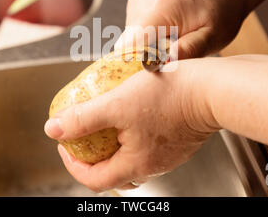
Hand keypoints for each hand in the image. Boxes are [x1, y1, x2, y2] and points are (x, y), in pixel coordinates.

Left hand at [44, 60, 219, 191]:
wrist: (213, 89)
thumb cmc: (170, 96)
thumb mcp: (117, 104)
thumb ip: (83, 118)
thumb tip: (53, 129)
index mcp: (137, 164)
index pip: (94, 179)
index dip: (73, 165)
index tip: (64, 145)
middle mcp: (154, 165)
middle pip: (114, 171)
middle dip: (93, 156)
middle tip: (83, 136)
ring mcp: (169, 154)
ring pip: (132, 158)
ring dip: (113, 144)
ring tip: (106, 121)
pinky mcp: (179, 140)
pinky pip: (148, 144)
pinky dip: (132, 135)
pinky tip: (132, 112)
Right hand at [114, 0, 248, 59]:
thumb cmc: (222, 10)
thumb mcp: (214, 36)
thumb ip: (189, 50)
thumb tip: (163, 62)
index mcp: (161, 8)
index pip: (130, 45)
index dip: (138, 63)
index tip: (159, 68)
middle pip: (129, 45)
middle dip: (147, 56)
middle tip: (176, 51)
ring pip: (130, 38)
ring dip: (148, 45)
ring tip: (176, 38)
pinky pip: (134, 28)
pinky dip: (148, 35)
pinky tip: (170, 29)